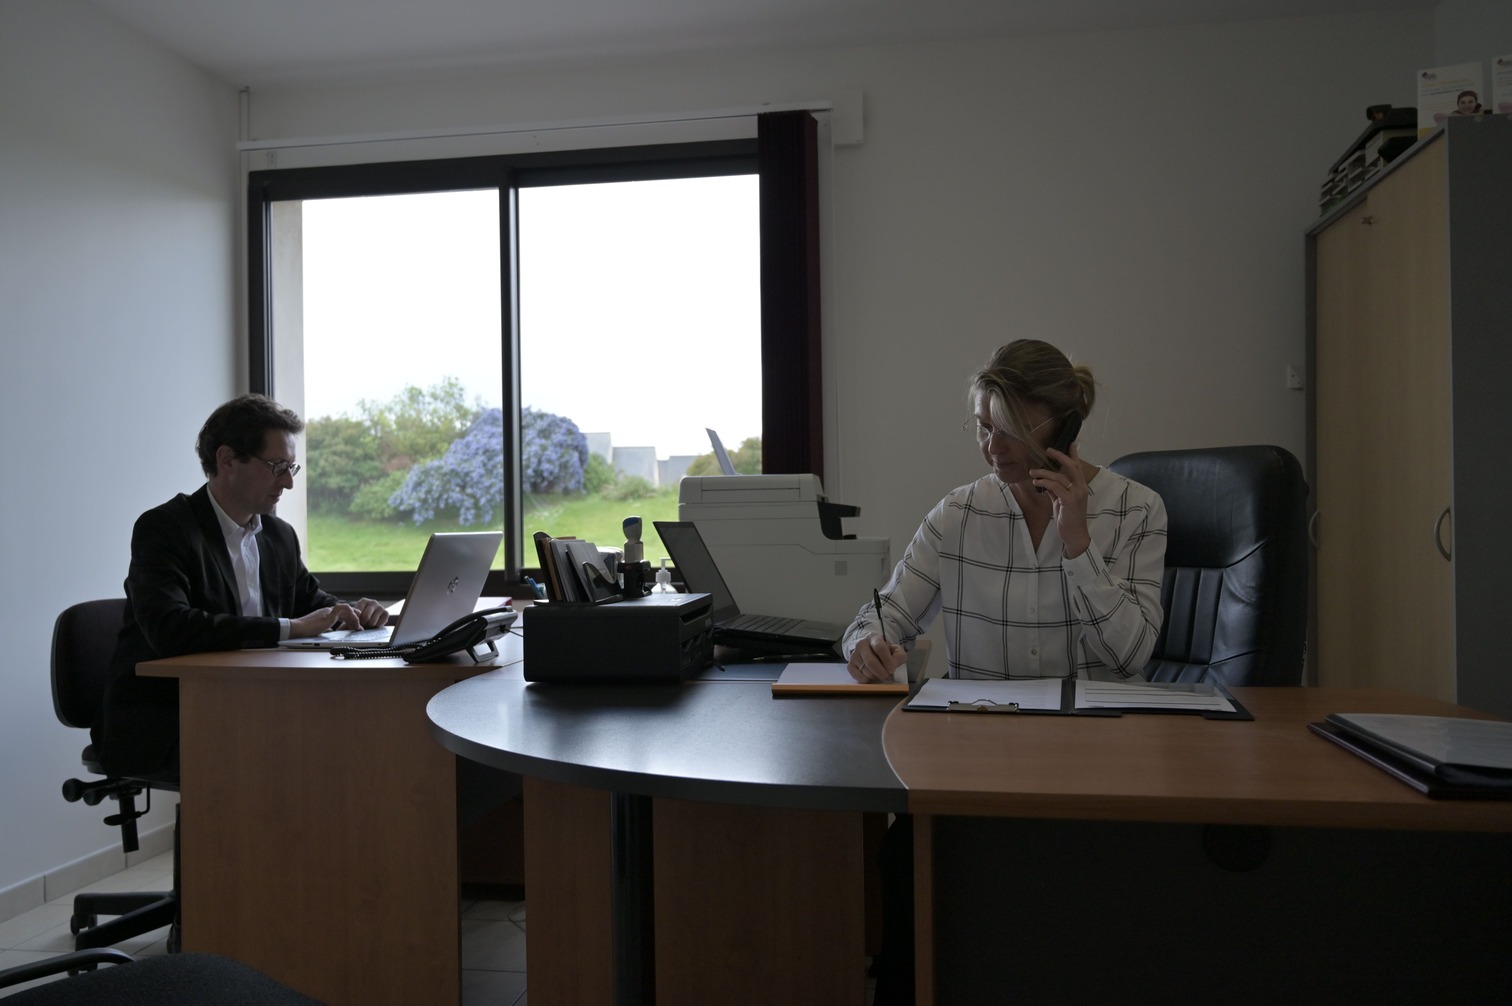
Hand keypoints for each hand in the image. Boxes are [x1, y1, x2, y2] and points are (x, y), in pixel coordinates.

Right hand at [288, 600, 388, 637]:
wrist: (297, 629)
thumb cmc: (305, 632)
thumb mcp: (319, 631)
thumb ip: (327, 630)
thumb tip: (333, 635)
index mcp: (326, 615)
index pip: (341, 613)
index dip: (350, 619)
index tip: (355, 627)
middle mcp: (328, 611)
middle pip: (346, 610)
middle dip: (355, 618)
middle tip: (360, 627)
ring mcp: (328, 611)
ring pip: (347, 608)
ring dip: (354, 617)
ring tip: (358, 626)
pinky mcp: (329, 613)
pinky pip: (344, 609)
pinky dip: (351, 615)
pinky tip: (354, 623)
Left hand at [343, 598, 389, 628]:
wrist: (368, 619)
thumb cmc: (358, 618)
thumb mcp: (352, 617)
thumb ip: (347, 620)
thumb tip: (339, 628)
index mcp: (363, 601)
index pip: (359, 614)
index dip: (357, 622)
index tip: (356, 625)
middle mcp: (372, 602)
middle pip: (366, 618)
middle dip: (363, 625)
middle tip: (361, 627)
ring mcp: (380, 607)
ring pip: (373, 622)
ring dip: (369, 627)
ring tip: (367, 625)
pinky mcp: (386, 613)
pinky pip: (381, 623)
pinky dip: (376, 626)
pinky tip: (374, 625)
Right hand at [847, 633, 907, 682]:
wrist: (871, 650)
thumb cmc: (885, 651)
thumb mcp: (895, 650)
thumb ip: (898, 656)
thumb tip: (893, 666)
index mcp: (874, 638)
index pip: (879, 647)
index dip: (886, 660)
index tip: (892, 670)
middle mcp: (861, 644)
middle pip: (870, 661)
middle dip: (881, 672)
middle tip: (888, 677)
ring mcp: (854, 655)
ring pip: (865, 670)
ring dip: (876, 676)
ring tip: (881, 675)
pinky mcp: (850, 665)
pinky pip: (858, 677)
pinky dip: (867, 679)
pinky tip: (872, 676)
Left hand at [1032, 442, 1091, 557]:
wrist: (1075, 535)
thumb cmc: (1068, 518)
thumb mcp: (1060, 501)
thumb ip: (1055, 490)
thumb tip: (1045, 481)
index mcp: (1081, 487)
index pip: (1077, 467)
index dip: (1074, 455)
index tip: (1070, 443)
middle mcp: (1081, 488)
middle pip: (1071, 466)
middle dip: (1059, 456)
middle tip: (1048, 450)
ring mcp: (1077, 494)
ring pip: (1059, 477)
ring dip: (1044, 473)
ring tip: (1032, 472)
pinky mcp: (1070, 501)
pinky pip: (1055, 487)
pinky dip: (1044, 483)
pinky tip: (1036, 482)